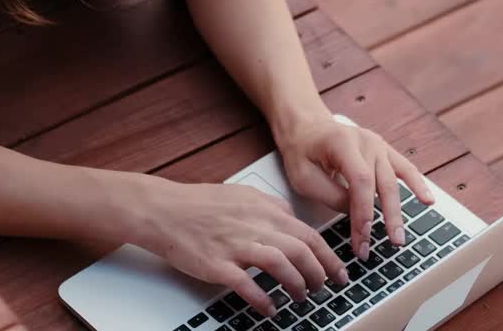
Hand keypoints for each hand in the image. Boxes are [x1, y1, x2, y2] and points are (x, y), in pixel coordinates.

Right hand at [129, 179, 349, 316]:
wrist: (163, 209)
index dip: (328, 256)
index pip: (308, 233)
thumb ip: (270, 206)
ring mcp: (235, 245)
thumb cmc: (199, 203)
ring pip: (280, 264)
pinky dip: (262, 299)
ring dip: (297, 284)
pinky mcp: (216, 264)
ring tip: (301, 297)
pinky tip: (270, 309)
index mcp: (263, 209)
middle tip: (325, 288)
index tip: (339, 271)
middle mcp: (254, 225)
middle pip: (300, 249)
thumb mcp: (243, 194)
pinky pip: (246, 284)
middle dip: (320, 273)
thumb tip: (293, 218)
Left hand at [274, 114, 434, 262]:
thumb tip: (356, 214)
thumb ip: (330, 195)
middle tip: (384, 246)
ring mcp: (378, 145)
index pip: (360, 182)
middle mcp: (365, 142)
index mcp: (342, 143)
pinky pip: (404, 169)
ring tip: (399, 238)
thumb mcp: (303, 175)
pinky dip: (417, 185)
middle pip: (381, 184)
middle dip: (384, 219)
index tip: (362, 238)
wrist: (306, 125)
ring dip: (397, 212)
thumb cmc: (301, 150)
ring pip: (393, 182)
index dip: (364, 212)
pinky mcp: (384, 151)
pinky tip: (428, 201)